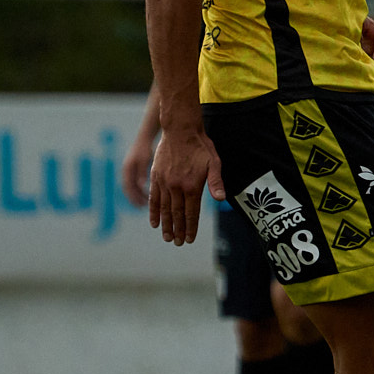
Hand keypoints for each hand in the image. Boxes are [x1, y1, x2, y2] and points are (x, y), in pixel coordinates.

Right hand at [121, 129, 155, 208]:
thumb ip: (142, 172)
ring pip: (132, 187)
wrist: (144, 138)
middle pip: (129, 189)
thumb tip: (141, 185)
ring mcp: (129, 170)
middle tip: (145, 206)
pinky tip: (149, 193)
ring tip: (148, 202)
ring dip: (138, 195)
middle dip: (136, 199)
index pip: (128, 187)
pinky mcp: (133, 170)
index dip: (134, 197)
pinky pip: (135, 183)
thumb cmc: (146, 148)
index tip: (142, 205)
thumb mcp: (144, 160)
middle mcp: (126, 171)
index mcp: (127, 170)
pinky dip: (140, 189)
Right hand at [147, 126, 224, 244]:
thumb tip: (220, 198)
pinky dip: (153, 212)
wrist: (180, 130)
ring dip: (166, 225)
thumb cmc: (200, 146)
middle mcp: (176, 187)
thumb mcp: (213, 162)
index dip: (191, 228)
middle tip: (178, 243)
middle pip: (177, 214)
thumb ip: (216, 182)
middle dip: (178, 230)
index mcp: (191, 185)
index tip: (189, 239)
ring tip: (167, 238)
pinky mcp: (155, 177)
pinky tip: (154, 223)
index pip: (191, 213)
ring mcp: (164, 183)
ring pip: (164, 209)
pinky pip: (154, 198)